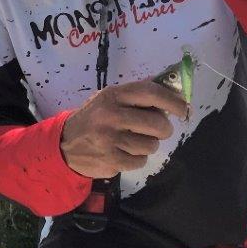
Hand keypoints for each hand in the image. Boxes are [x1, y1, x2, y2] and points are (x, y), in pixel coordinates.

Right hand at [61, 79, 188, 178]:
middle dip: (163, 129)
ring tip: (133, 142)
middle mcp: (110, 115)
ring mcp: (110, 139)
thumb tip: (170, 87)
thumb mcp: (108, 100)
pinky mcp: (111, 160)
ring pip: (151, 145)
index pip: (150, 93)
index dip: (173, 101)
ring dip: (147, 145)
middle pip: (157, 123)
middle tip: (157, 130)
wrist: (63, 145)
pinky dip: (137, 159)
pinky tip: (124, 153)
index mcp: (112, 96)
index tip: (183, 108)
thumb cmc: (92, 119)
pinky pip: (140, 160)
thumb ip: (136, 94)